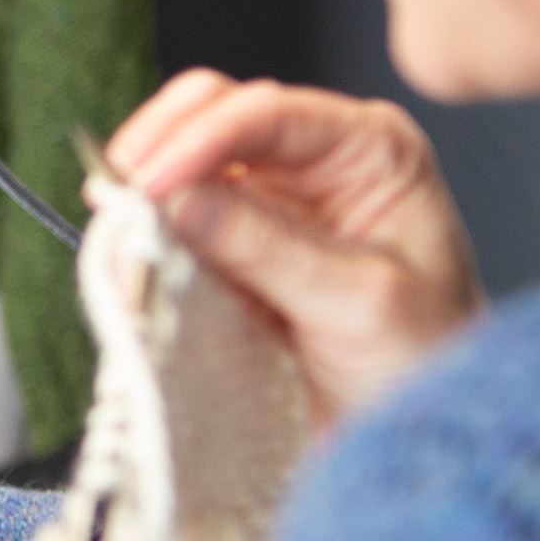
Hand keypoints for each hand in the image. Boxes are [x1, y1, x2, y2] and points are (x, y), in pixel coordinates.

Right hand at [108, 68, 481, 427]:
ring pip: (182, 165)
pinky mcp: (230, 250)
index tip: (149, 185)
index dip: (199, 140)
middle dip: (159, 147)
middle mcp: (313, 163)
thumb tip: (179, 200)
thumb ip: (268, 247)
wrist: (419, 428)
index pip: (268, 113)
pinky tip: (126, 258)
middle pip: (214, 112)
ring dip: (142, 192)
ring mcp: (268, 204)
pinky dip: (142, 237)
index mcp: (367, 150)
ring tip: (117, 231)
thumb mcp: (357, 301)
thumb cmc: (423, 357)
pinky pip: (171, 226)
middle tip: (116, 195)